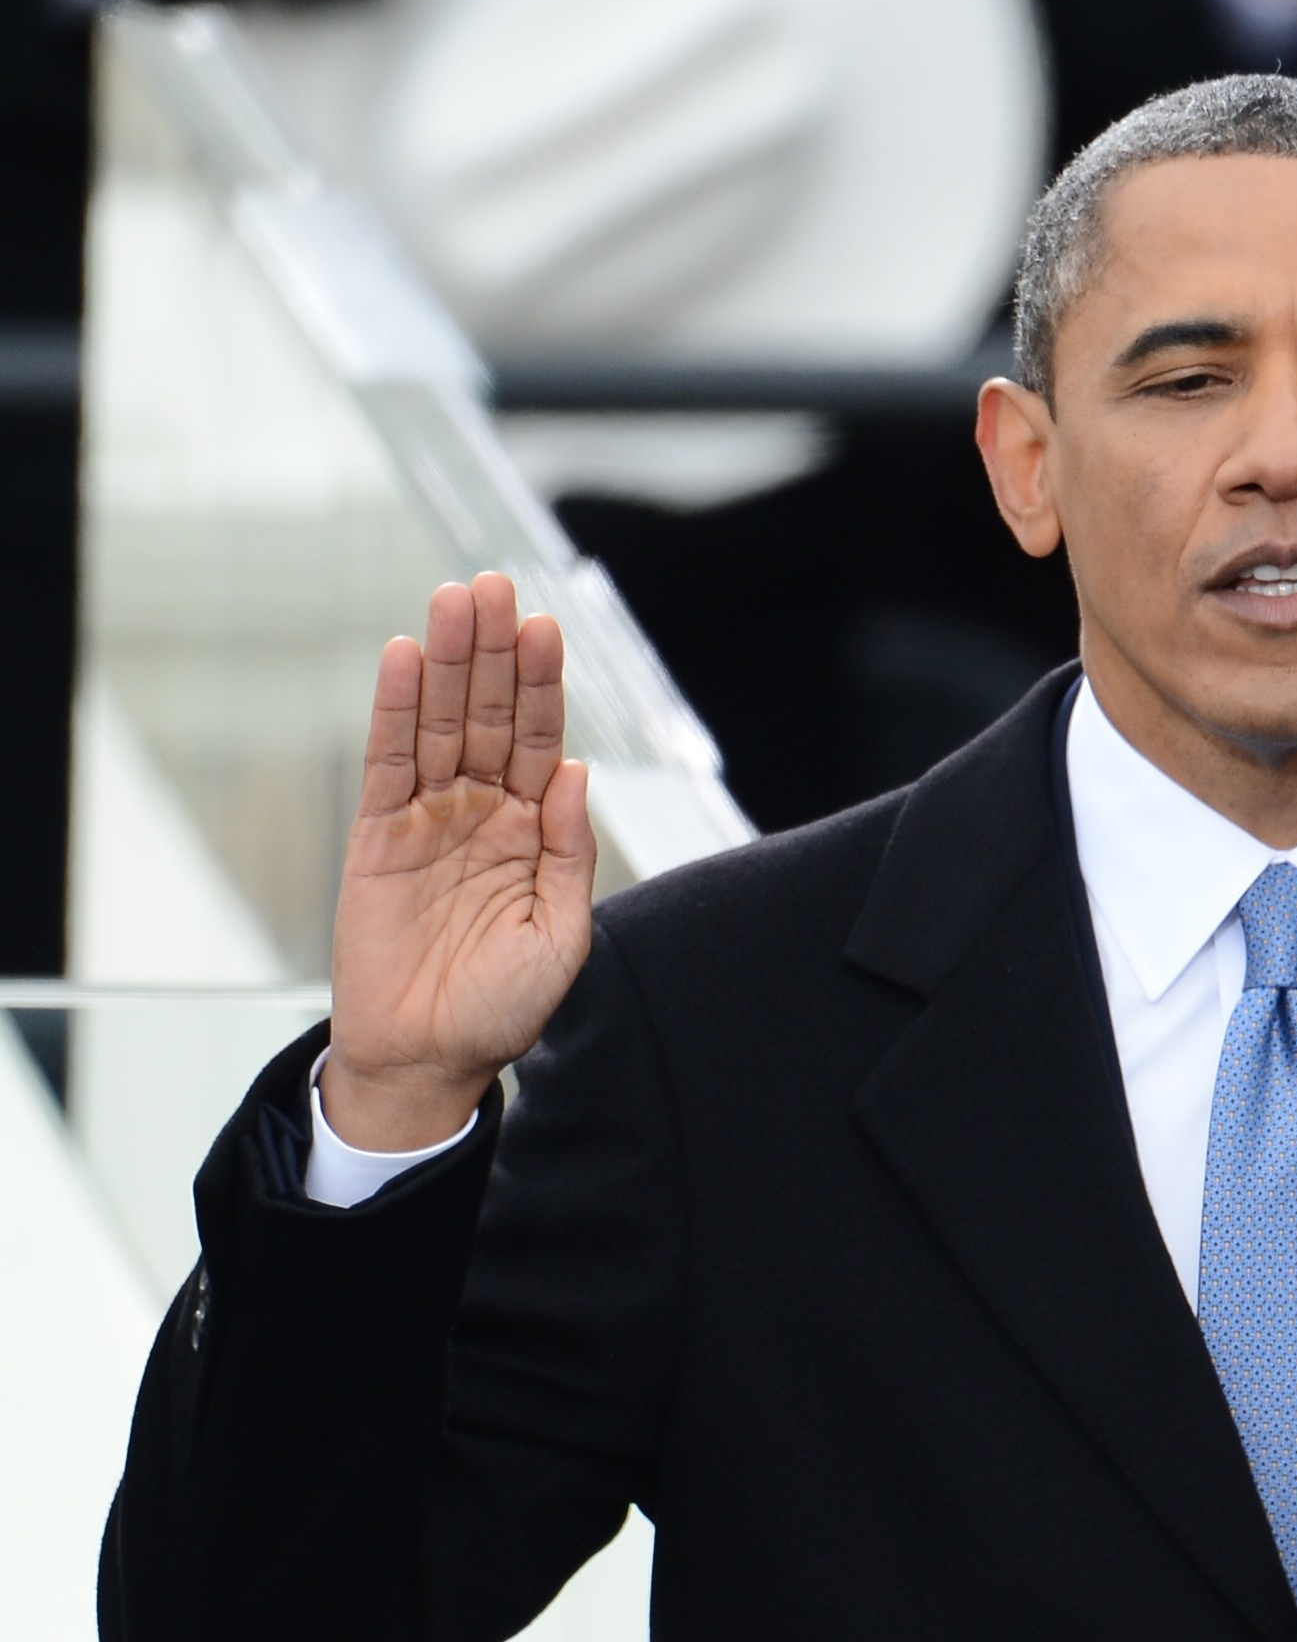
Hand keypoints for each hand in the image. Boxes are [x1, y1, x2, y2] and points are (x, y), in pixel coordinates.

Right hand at [323, 575, 593, 1152]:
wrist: (431, 1058)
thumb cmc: (503, 1006)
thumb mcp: (561, 933)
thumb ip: (569, 851)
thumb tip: (574, 770)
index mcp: (534, 831)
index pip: (541, 741)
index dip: (542, 685)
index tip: (544, 626)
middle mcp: (482, 812)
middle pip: (490, 715)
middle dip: (493, 651)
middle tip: (493, 584)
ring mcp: (428, 819)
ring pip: (440, 724)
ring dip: (448, 661)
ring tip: (454, 599)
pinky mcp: (377, 836)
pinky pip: (388, 762)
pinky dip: (396, 710)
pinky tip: (405, 660)